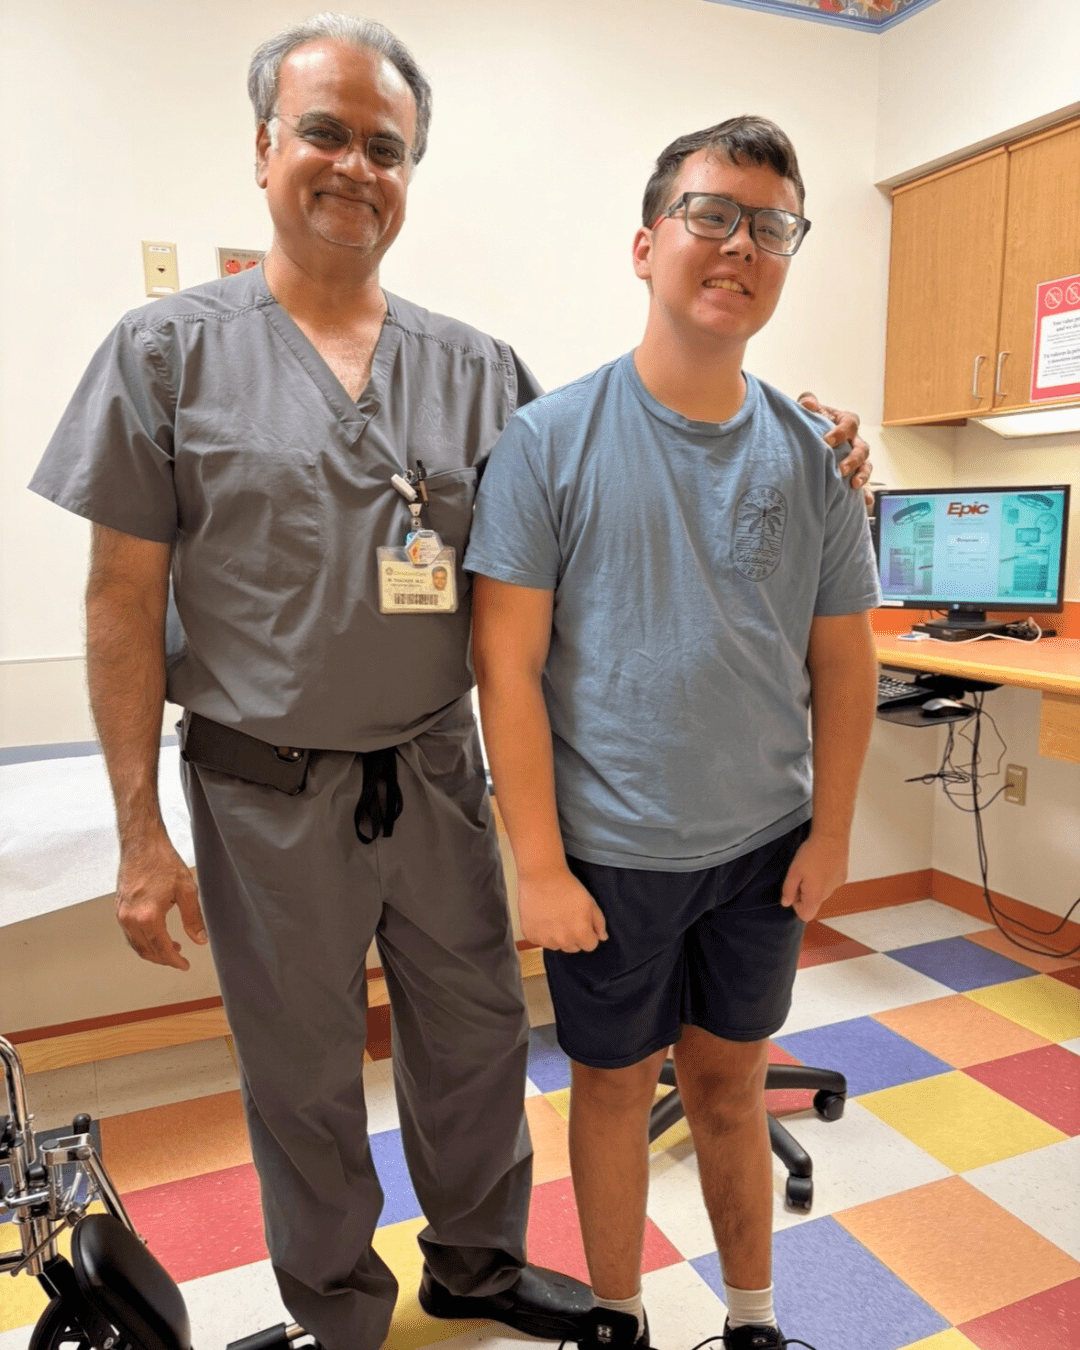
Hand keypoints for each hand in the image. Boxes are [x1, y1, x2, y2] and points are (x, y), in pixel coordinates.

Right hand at [115, 832, 206, 969]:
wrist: (142, 844)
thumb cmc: (163, 861)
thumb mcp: (187, 890)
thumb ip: (193, 918)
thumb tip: (200, 939)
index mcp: (148, 915)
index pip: (161, 948)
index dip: (174, 960)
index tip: (184, 965)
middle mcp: (130, 918)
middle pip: (146, 951)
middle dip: (163, 959)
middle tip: (179, 960)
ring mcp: (121, 914)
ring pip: (136, 944)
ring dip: (152, 951)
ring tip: (171, 948)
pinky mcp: (119, 908)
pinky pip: (129, 934)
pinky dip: (143, 941)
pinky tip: (155, 936)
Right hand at [518, 867, 607, 952]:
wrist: (542, 876)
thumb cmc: (568, 887)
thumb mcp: (591, 902)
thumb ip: (599, 923)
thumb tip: (602, 938)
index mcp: (580, 934)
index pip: (590, 946)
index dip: (588, 934)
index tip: (582, 923)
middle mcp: (562, 941)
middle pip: (573, 947)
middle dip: (573, 936)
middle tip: (568, 917)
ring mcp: (545, 940)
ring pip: (556, 946)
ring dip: (557, 936)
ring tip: (554, 917)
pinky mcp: (530, 935)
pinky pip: (540, 941)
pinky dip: (542, 933)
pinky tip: (542, 917)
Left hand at [780, 831, 848, 922]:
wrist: (831, 836)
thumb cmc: (811, 853)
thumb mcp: (794, 871)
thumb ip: (788, 890)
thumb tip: (786, 903)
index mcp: (816, 895)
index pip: (806, 915)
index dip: (797, 906)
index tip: (795, 890)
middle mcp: (829, 893)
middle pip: (814, 903)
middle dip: (805, 893)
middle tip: (801, 875)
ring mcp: (837, 885)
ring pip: (822, 893)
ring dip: (815, 885)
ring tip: (812, 867)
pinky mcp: (843, 876)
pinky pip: (830, 883)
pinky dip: (824, 878)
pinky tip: (821, 864)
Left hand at [797, 392, 873, 502]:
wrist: (809, 436)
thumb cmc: (812, 421)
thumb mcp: (809, 410)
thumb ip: (808, 403)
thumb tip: (808, 403)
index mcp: (844, 422)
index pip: (849, 423)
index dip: (841, 432)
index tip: (827, 441)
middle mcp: (854, 440)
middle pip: (861, 448)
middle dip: (853, 460)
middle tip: (841, 469)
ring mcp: (855, 457)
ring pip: (866, 465)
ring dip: (862, 475)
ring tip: (853, 485)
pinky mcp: (853, 473)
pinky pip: (864, 484)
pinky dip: (866, 493)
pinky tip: (866, 502)